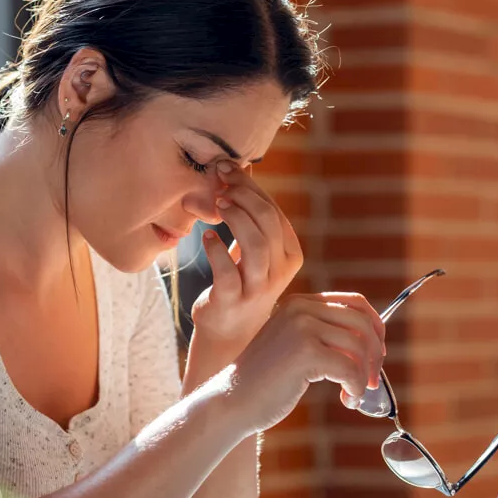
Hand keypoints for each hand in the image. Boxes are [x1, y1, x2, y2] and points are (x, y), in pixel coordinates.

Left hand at [191, 161, 302, 354]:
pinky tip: (208, 237)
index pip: (276, 213)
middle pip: (268, 222)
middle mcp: (280, 271)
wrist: (228, 331)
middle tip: (220, 181)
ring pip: (255, 244)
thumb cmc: (240, 281)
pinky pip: (227, 271)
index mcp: (290, 254)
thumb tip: (238, 166)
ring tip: (217, 204)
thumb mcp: (253, 249)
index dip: (252, 188)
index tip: (228, 168)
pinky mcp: (233, 301)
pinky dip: (217, 250)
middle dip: (244, 196)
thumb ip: (250, 215)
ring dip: (235, 217)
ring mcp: (258, 288)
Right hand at [222, 292, 385, 435]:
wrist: (233, 400)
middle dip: (375, 353)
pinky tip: (347, 400)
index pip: (354, 302)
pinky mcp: (306, 352)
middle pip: (362, 322)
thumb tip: (372, 341)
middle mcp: (301, 309)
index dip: (375, 327)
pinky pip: (349, 369)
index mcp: (300, 303)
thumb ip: (323, 335)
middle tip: (372, 380)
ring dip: (364, 375)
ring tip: (353, 394)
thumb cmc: (265, 380)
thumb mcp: (293, 345)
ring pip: (359, 346)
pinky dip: (355, 387)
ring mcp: (302, 328)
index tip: (376, 354)